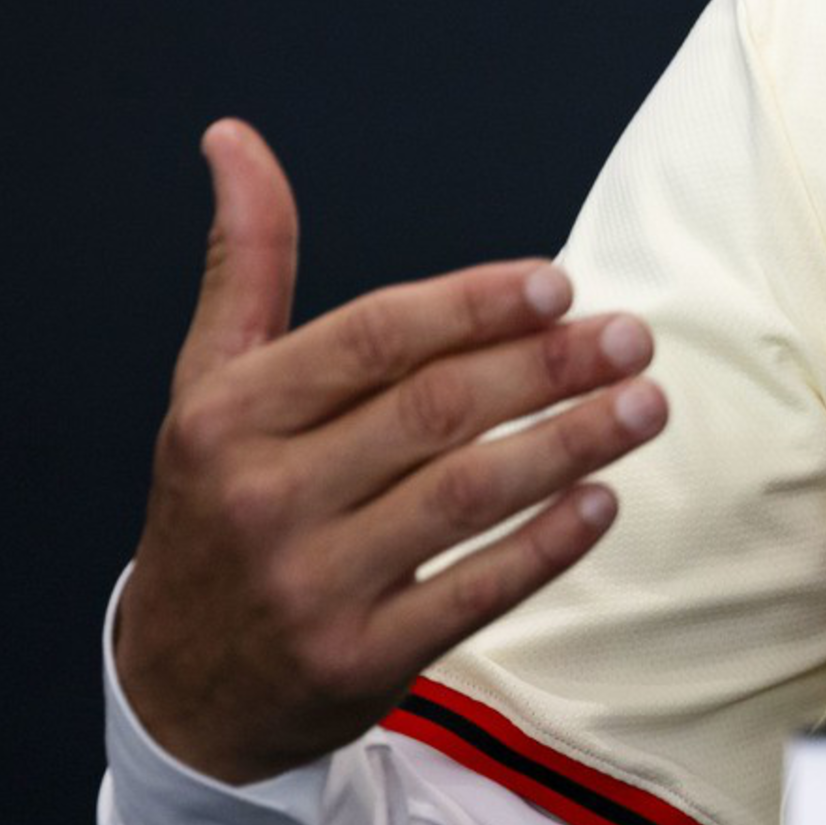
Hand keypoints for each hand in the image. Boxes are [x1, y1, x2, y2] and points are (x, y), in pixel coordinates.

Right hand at [115, 120, 667, 786]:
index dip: (473, 306)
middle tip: (632, 337)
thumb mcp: (210, 384)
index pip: (372, 340)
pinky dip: (545, 547)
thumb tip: (235, 138)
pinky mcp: (357, 661)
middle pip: (432, 412)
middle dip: (546, 369)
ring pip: (465, 497)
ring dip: (570, 445)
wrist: (178, 686)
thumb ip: (247, 262)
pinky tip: (603, 502)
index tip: (560, 284)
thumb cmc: (217, 503)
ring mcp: (310, 584)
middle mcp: (263, 496)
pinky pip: (472, 594)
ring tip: (646, 405)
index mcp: (229, 415)